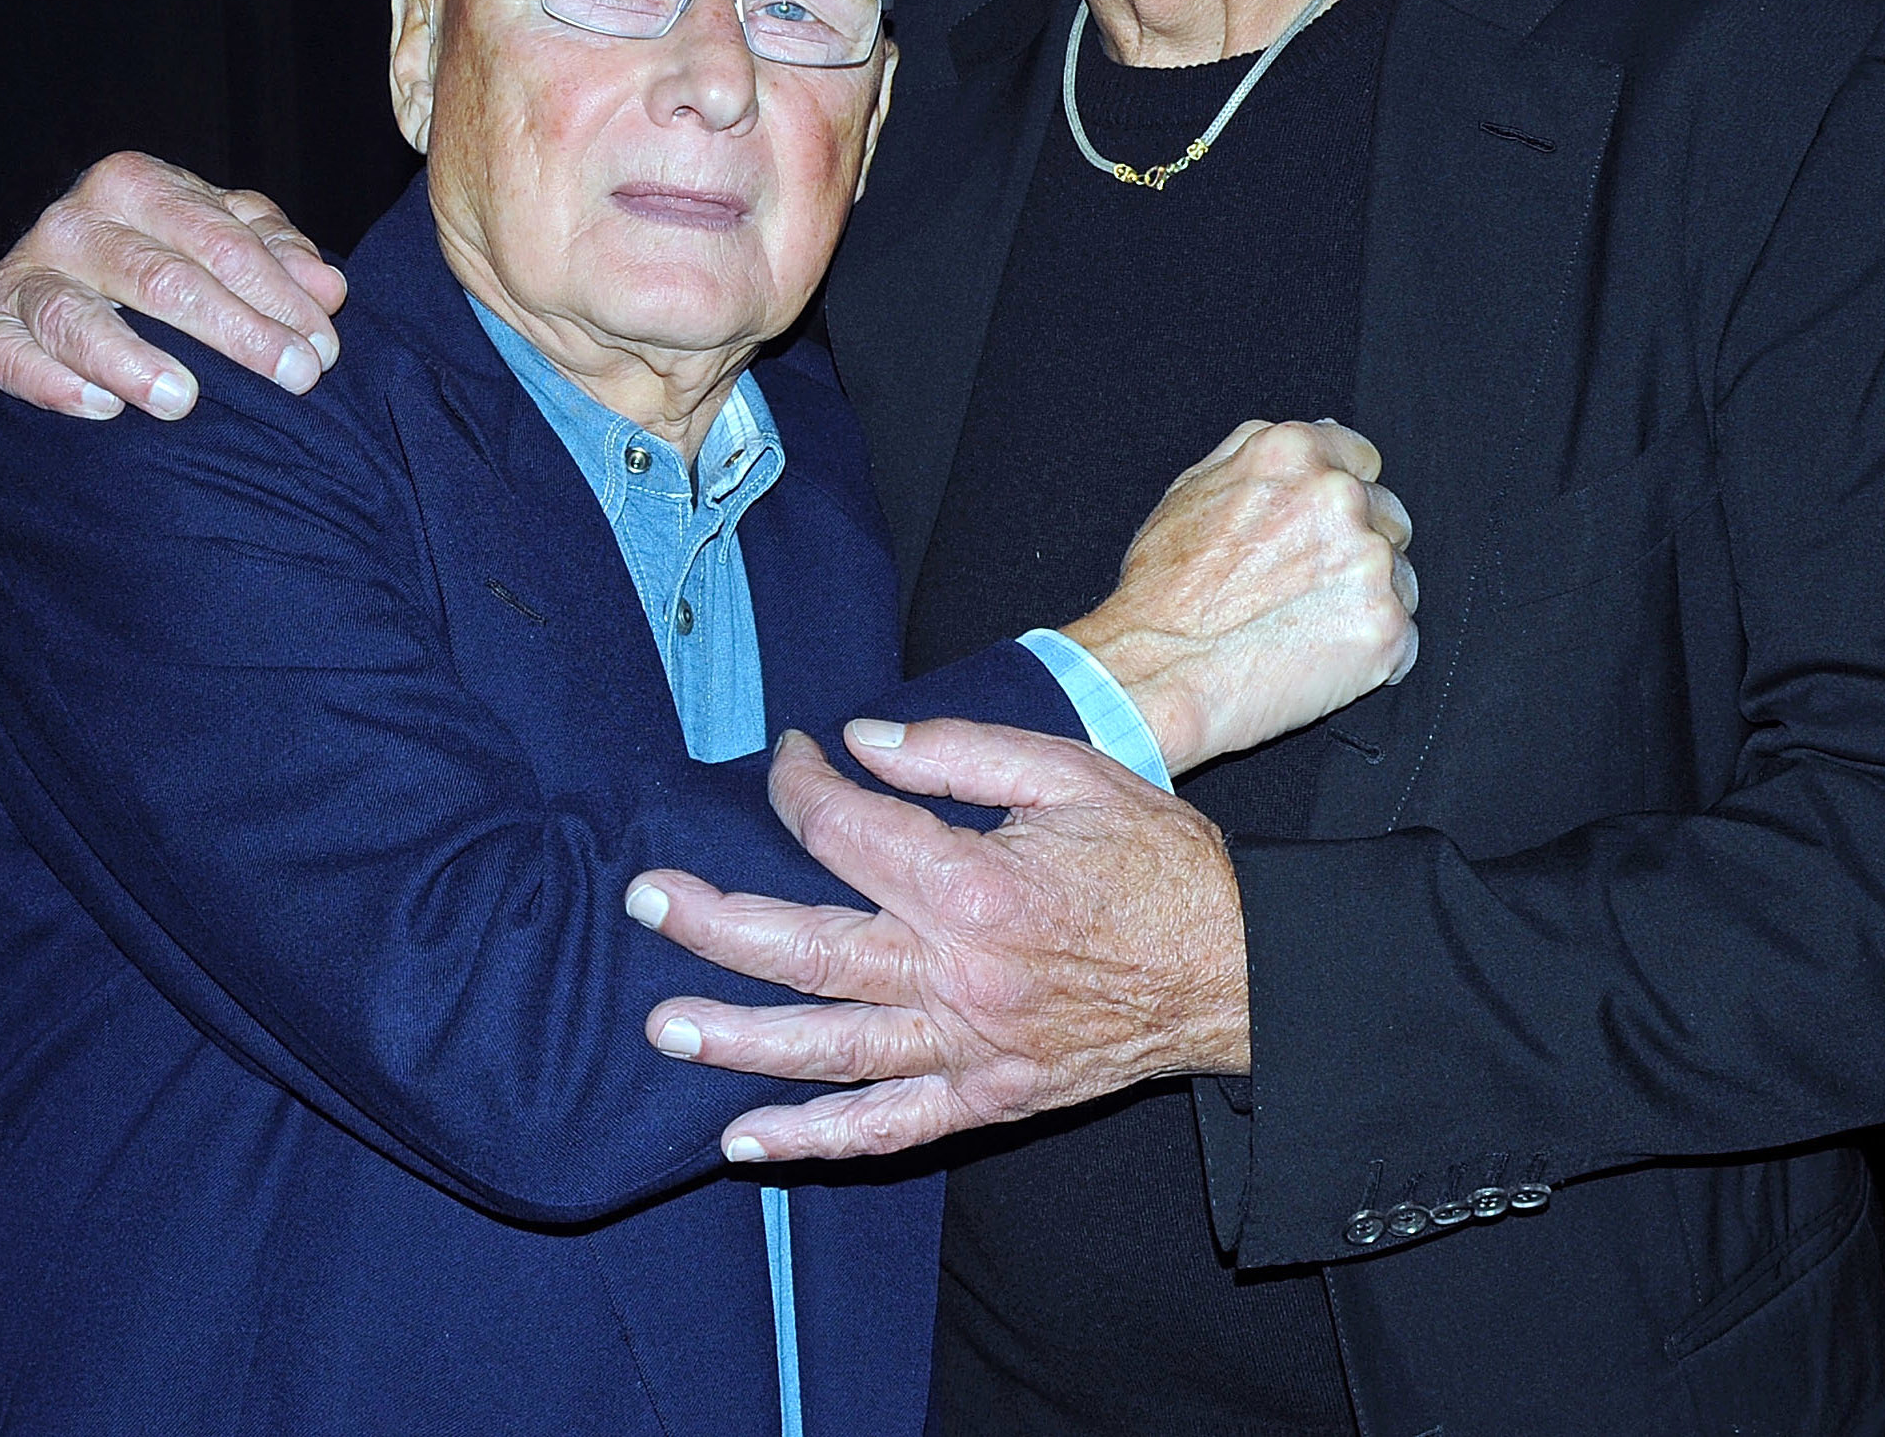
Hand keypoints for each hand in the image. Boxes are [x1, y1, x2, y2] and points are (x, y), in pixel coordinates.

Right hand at [0, 153, 346, 419]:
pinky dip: (52, 383)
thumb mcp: (229, 239)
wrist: (80, 275)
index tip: (324, 348)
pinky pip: (11, 355)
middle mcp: (76, 219)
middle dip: (237, 333)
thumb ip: (280, 255)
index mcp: (138, 183)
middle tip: (293, 379)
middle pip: (163, 280)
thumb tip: (328, 290)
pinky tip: (101, 409)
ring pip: (77, 317)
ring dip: (132, 361)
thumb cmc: (174, 252)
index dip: (278, 296)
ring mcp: (28, 270)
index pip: (221, 241)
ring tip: (182, 400)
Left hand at [628, 719, 1246, 1162]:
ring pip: (828, 1049)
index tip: (790, 756)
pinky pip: (885, 1130)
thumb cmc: (1156, 860)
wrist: (1238, 968)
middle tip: (646, 898)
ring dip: (737, 1037)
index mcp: (976, 884)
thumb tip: (861, 743)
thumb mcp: (1072, 772)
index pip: (848, 831)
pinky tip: (742, 1139)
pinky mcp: (989, 1100)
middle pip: (808, 949)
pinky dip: (811, 1140)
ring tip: (662, 1023)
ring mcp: (970, 1048)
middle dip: (715, 921)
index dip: (801, 786)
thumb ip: (962, 752)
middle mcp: (960, 974)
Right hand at [1062, 418, 1415, 775]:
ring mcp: (1368, 563)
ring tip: (1305, 626)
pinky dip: (1372, 654)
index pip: (1362, 459)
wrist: (1157, 672)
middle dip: (1356, 548)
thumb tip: (1319, 434)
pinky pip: (1403, 640)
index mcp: (1294, 454)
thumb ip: (1256, 451)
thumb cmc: (1163, 592)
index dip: (1340, 496)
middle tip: (1302, 587)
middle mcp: (1338, 498)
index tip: (1320, 530)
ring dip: (1366, 601)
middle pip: (1387, 516)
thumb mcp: (1191, 489)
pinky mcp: (1384, 627)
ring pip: (1400, 578)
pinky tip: (1320, 658)